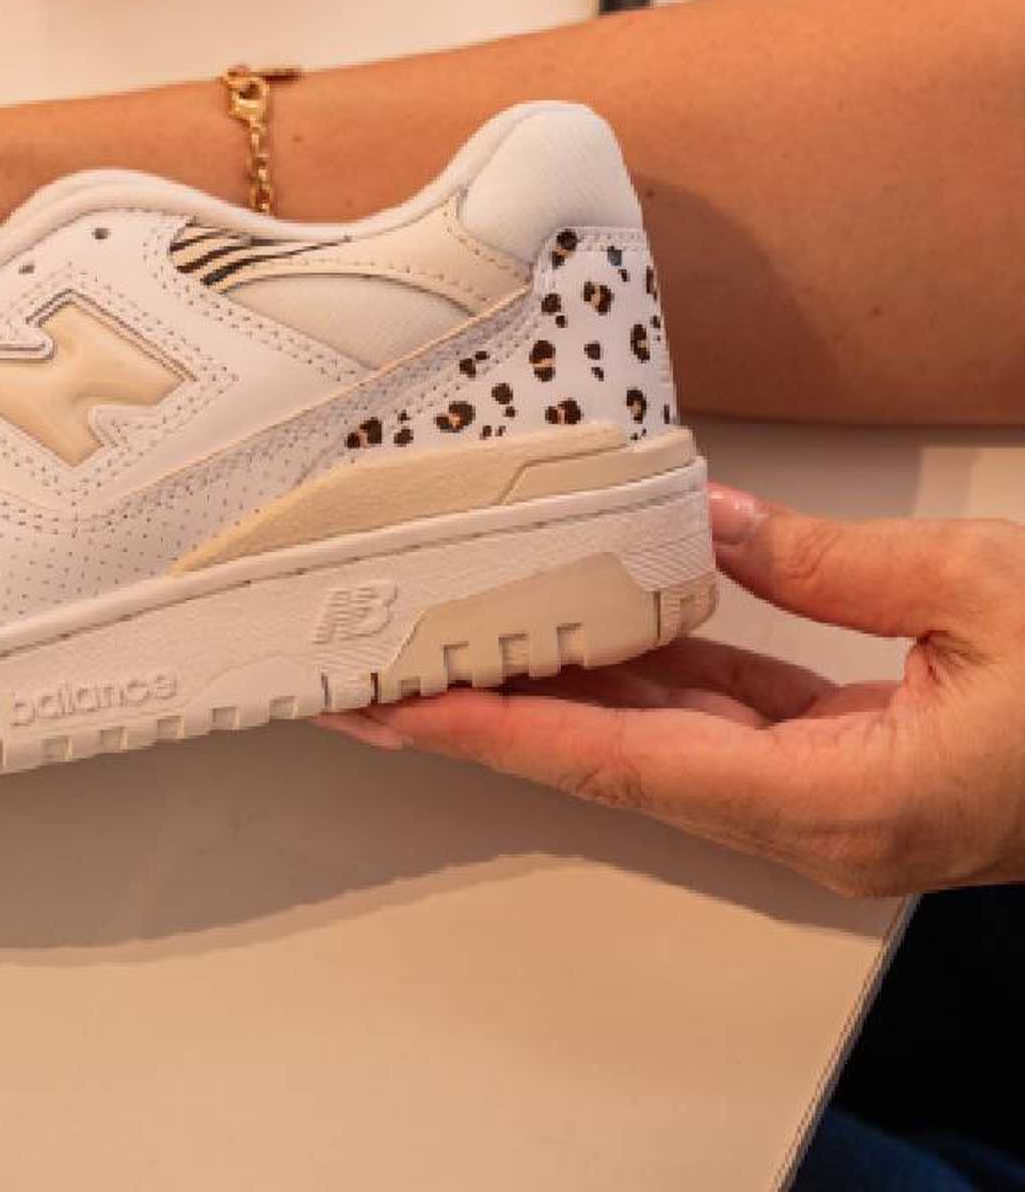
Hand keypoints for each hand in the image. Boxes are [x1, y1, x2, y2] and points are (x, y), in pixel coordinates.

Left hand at [323, 486, 1024, 896]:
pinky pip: (723, 722)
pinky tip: (584, 626)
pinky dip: (646, 677)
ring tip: (453, 643)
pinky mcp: (852, 764)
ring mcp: (830, 801)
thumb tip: (708, 520)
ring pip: (659, 744)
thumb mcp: (978, 591)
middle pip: (616, 764)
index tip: (394, 707)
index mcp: (840, 801)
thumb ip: (827, 561)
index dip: (495, 733)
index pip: (622, 765)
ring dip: (557, 695)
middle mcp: (815, 823)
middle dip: (492, 717)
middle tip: (378, 671)